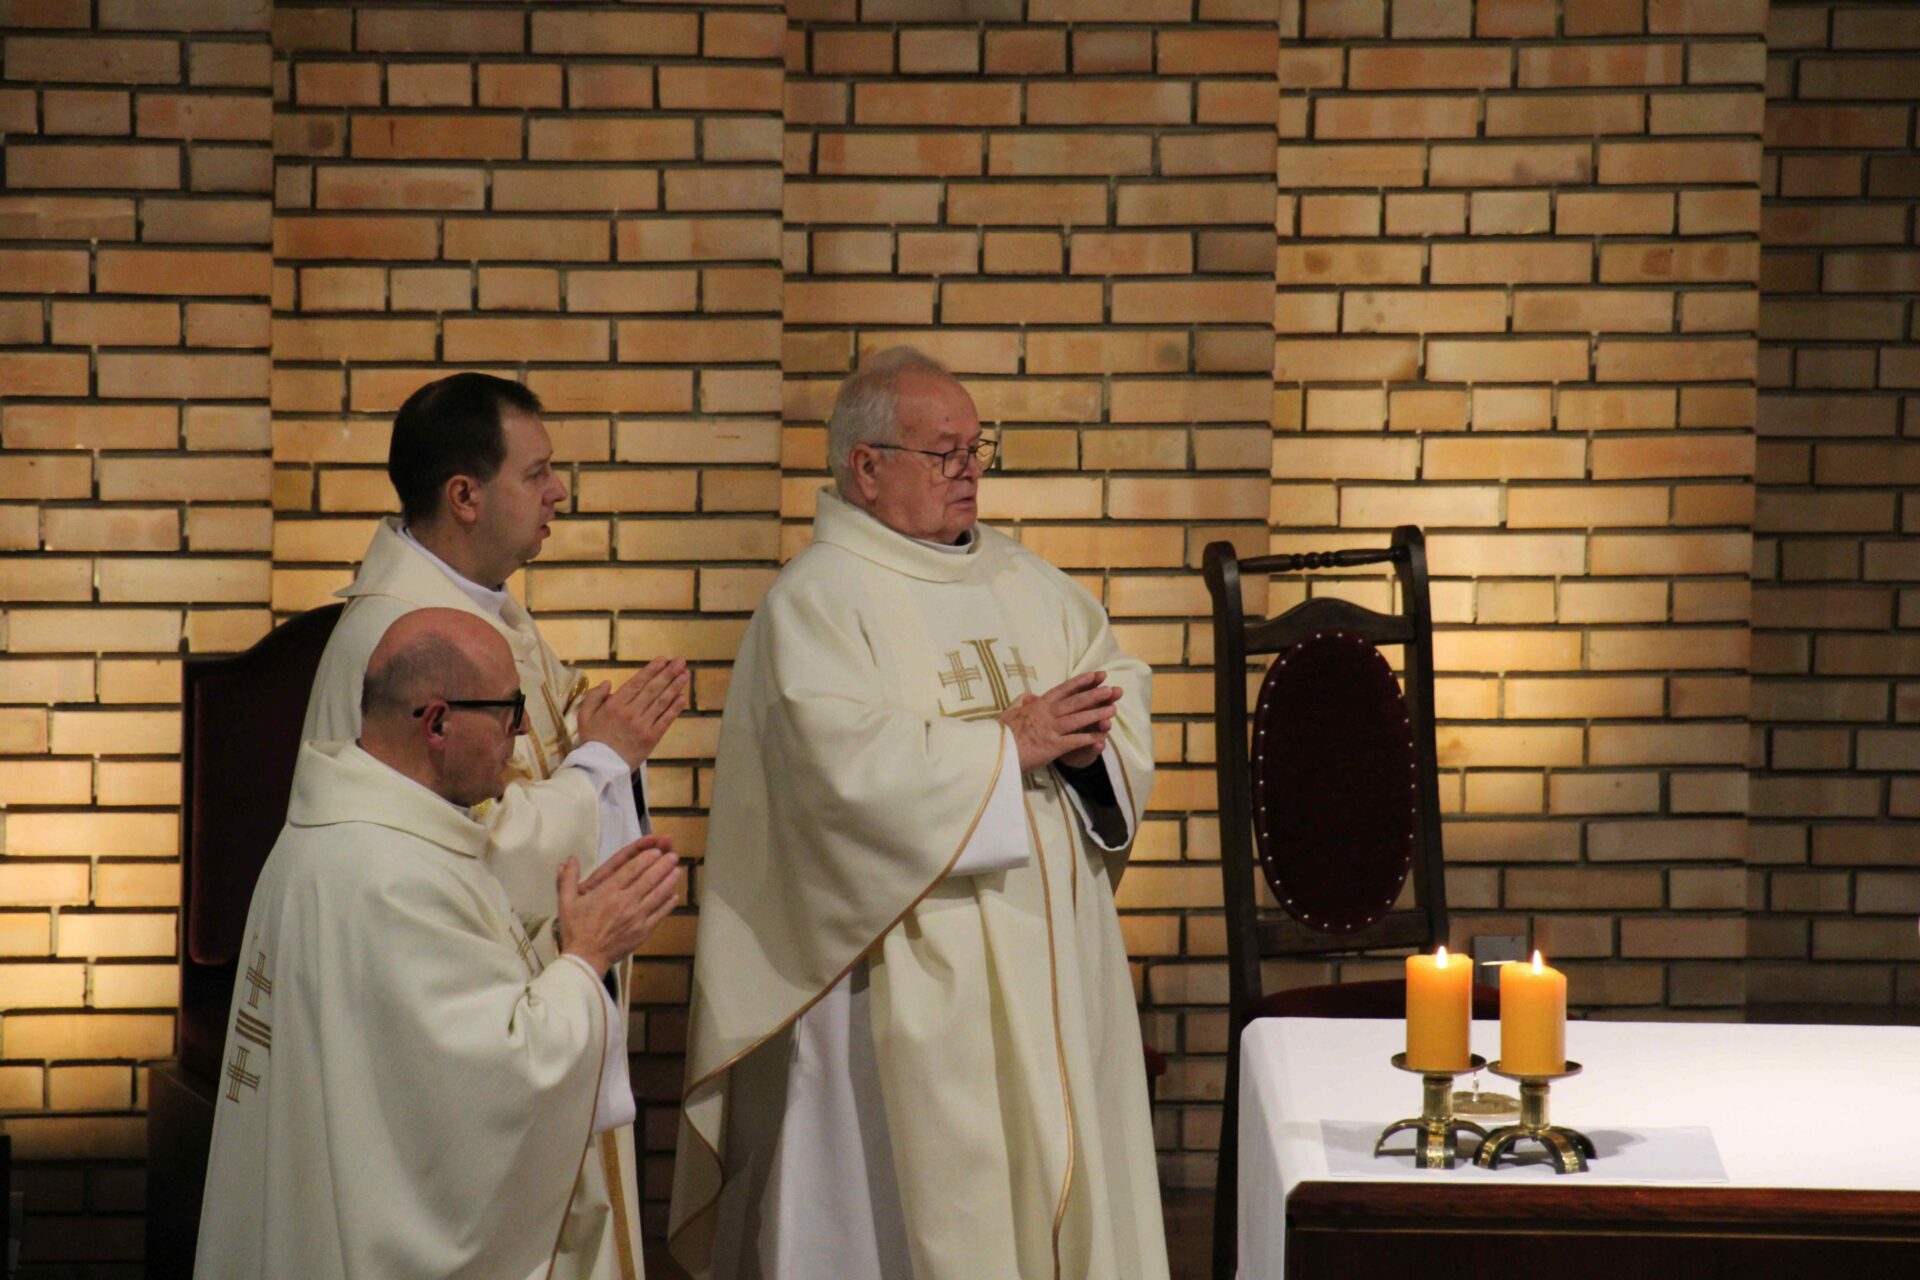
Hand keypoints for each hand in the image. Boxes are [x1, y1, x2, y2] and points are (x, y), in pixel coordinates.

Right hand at [556, 834, 680, 975]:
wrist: (586, 958)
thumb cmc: (576, 929)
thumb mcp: (566, 902)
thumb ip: (567, 879)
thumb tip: (570, 858)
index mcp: (608, 892)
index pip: (631, 869)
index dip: (646, 858)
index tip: (656, 850)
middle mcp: (625, 901)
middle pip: (649, 879)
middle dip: (663, 865)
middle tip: (673, 855)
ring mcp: (637, 916)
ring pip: (657, 894)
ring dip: (669, 881)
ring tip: (677, 870)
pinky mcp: (643, 930)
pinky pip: (660, 914)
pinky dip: (668, 904)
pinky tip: (675, 896)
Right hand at [575, 657, 688, 769]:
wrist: (599, 768)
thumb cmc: (592, 741)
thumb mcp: (584, 716)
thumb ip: (594, 696)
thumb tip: (608, 683)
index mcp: (615, 705)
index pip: (637, 683)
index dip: (651, 670)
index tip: (663, 659)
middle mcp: (631, 712)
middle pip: (653, 689)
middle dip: (668, 673)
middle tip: (680, 661)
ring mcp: (642, 725)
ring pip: (661, 702)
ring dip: (675, 686)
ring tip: (685, 674)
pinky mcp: (651, 738)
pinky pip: (665, 720)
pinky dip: (675, 708)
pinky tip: (683, 697)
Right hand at [997, 672, 1120, 772]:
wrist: (993, 751)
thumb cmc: (1000, 734)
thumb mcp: (1009, 713)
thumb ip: (1020, 702)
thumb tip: (1028, 695)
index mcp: (1037, 705)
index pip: (1063, 690)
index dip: (1080, 682)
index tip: (1095, 675)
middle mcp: (1046, 714)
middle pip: (1075, 702)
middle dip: (1095, 695)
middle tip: (1112, 689)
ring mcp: (1050, 730)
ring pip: (1078, 719)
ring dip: (1096, 714)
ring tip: (1113, 709)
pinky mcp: (1051, 746)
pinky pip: (1074, 741)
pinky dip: (1088, 739)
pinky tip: (1101, 737)